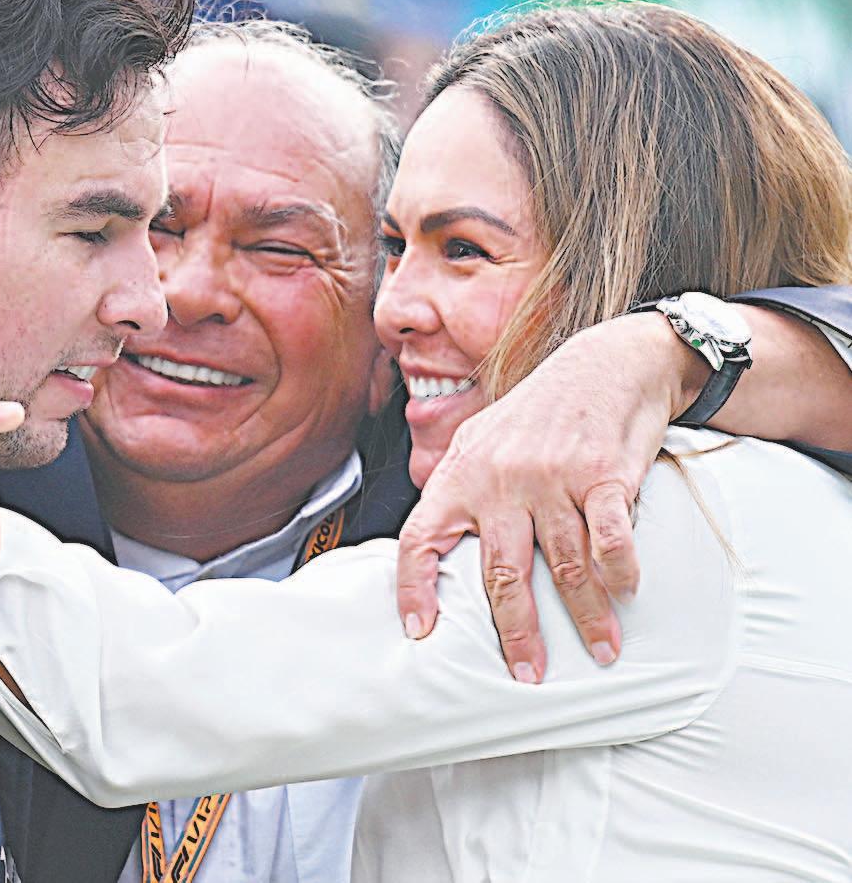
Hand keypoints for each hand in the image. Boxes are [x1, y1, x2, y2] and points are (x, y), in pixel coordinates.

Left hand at [397, 313, 702, 681]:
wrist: (605, 364)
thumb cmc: (540, 411)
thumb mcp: (483, 438)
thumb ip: (461, 486)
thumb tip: (437, 539)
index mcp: (462, 474)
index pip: (421, 538)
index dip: (413, 588)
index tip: (419, 631)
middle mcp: (500, 478)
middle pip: (502, 574)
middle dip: (517, 634)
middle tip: (527, 674)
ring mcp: (551, 477)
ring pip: (564, 567)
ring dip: (587, 617)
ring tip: (600, 649)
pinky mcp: (602, 475)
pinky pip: (610, 540)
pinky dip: (620, 574)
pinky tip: (625, 595)